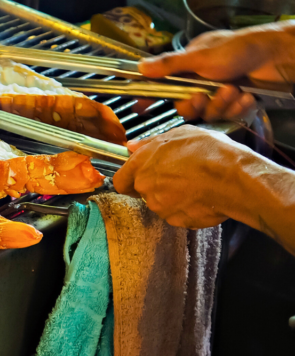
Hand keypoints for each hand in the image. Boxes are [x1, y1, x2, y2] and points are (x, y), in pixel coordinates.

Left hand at [114, 126, 247, 228]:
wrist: (234, 178)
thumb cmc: (209, 151)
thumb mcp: (180, 134)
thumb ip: (150, 142)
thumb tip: (132, 147)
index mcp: (142, 165)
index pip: (120, 181)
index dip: (128, 180)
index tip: (138, 178)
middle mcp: (146, 188)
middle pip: (143, 193)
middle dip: (156, 187)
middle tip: (178, 177)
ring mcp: (161, 207)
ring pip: (161, 204)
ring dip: (173, 198)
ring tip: (195, 185)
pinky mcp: (177, 221)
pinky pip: (178, 216)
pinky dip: (187, 209)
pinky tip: (202, 197)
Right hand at [137, 22, 294, 121]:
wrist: (277, 56)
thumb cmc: (238, 48)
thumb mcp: (200, 56)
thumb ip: (169, 65)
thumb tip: (139, 66)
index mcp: (189, 68)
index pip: (164, 85)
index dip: (152, 98)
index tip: (139, 109)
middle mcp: (202, 82)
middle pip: (185, 106)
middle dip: (196, 104)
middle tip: (203, 95)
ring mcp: (219, 94)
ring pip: (209, 113)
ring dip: (221, 103)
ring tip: (234, 89)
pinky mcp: (236, 104)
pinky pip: (229, 116)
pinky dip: (238, 107)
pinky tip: (247, 96)